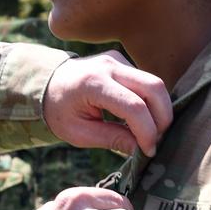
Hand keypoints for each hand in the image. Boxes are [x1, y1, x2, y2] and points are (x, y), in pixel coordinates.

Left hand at [44, 50, 171, 155]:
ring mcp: (116, 59)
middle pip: (154, 87)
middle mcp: (108, 66)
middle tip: (156, 140)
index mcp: (93, 84)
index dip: (148, 131)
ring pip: (154, 83)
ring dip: (159, 110)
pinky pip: (146, 81)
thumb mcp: (79, 133)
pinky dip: (150, 102)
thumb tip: (142, 148)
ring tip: (148, 132)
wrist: (47, 83)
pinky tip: (140, 118)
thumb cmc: (60, 111)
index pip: (134, 106)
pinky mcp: (122, 60)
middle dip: (163, 117)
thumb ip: (112, 139)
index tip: (149, 151)